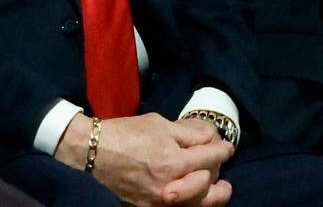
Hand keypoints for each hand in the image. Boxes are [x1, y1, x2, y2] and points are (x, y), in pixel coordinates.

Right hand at [54, 113, 234, 206]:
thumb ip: (188, 132)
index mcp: (174, 161)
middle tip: (220, 164)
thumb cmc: (126, 132)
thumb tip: (211, 136)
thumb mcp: (159, 123)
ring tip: (220, 188)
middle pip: (210, 185)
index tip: (227, 147)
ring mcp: (162, 200)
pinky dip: (193, 202)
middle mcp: (172, 186)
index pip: (211, 157)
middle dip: (218, 172)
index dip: (223, 150)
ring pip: (200, 204)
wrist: (95, 151)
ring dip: (214, 195)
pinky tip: (196, 195)